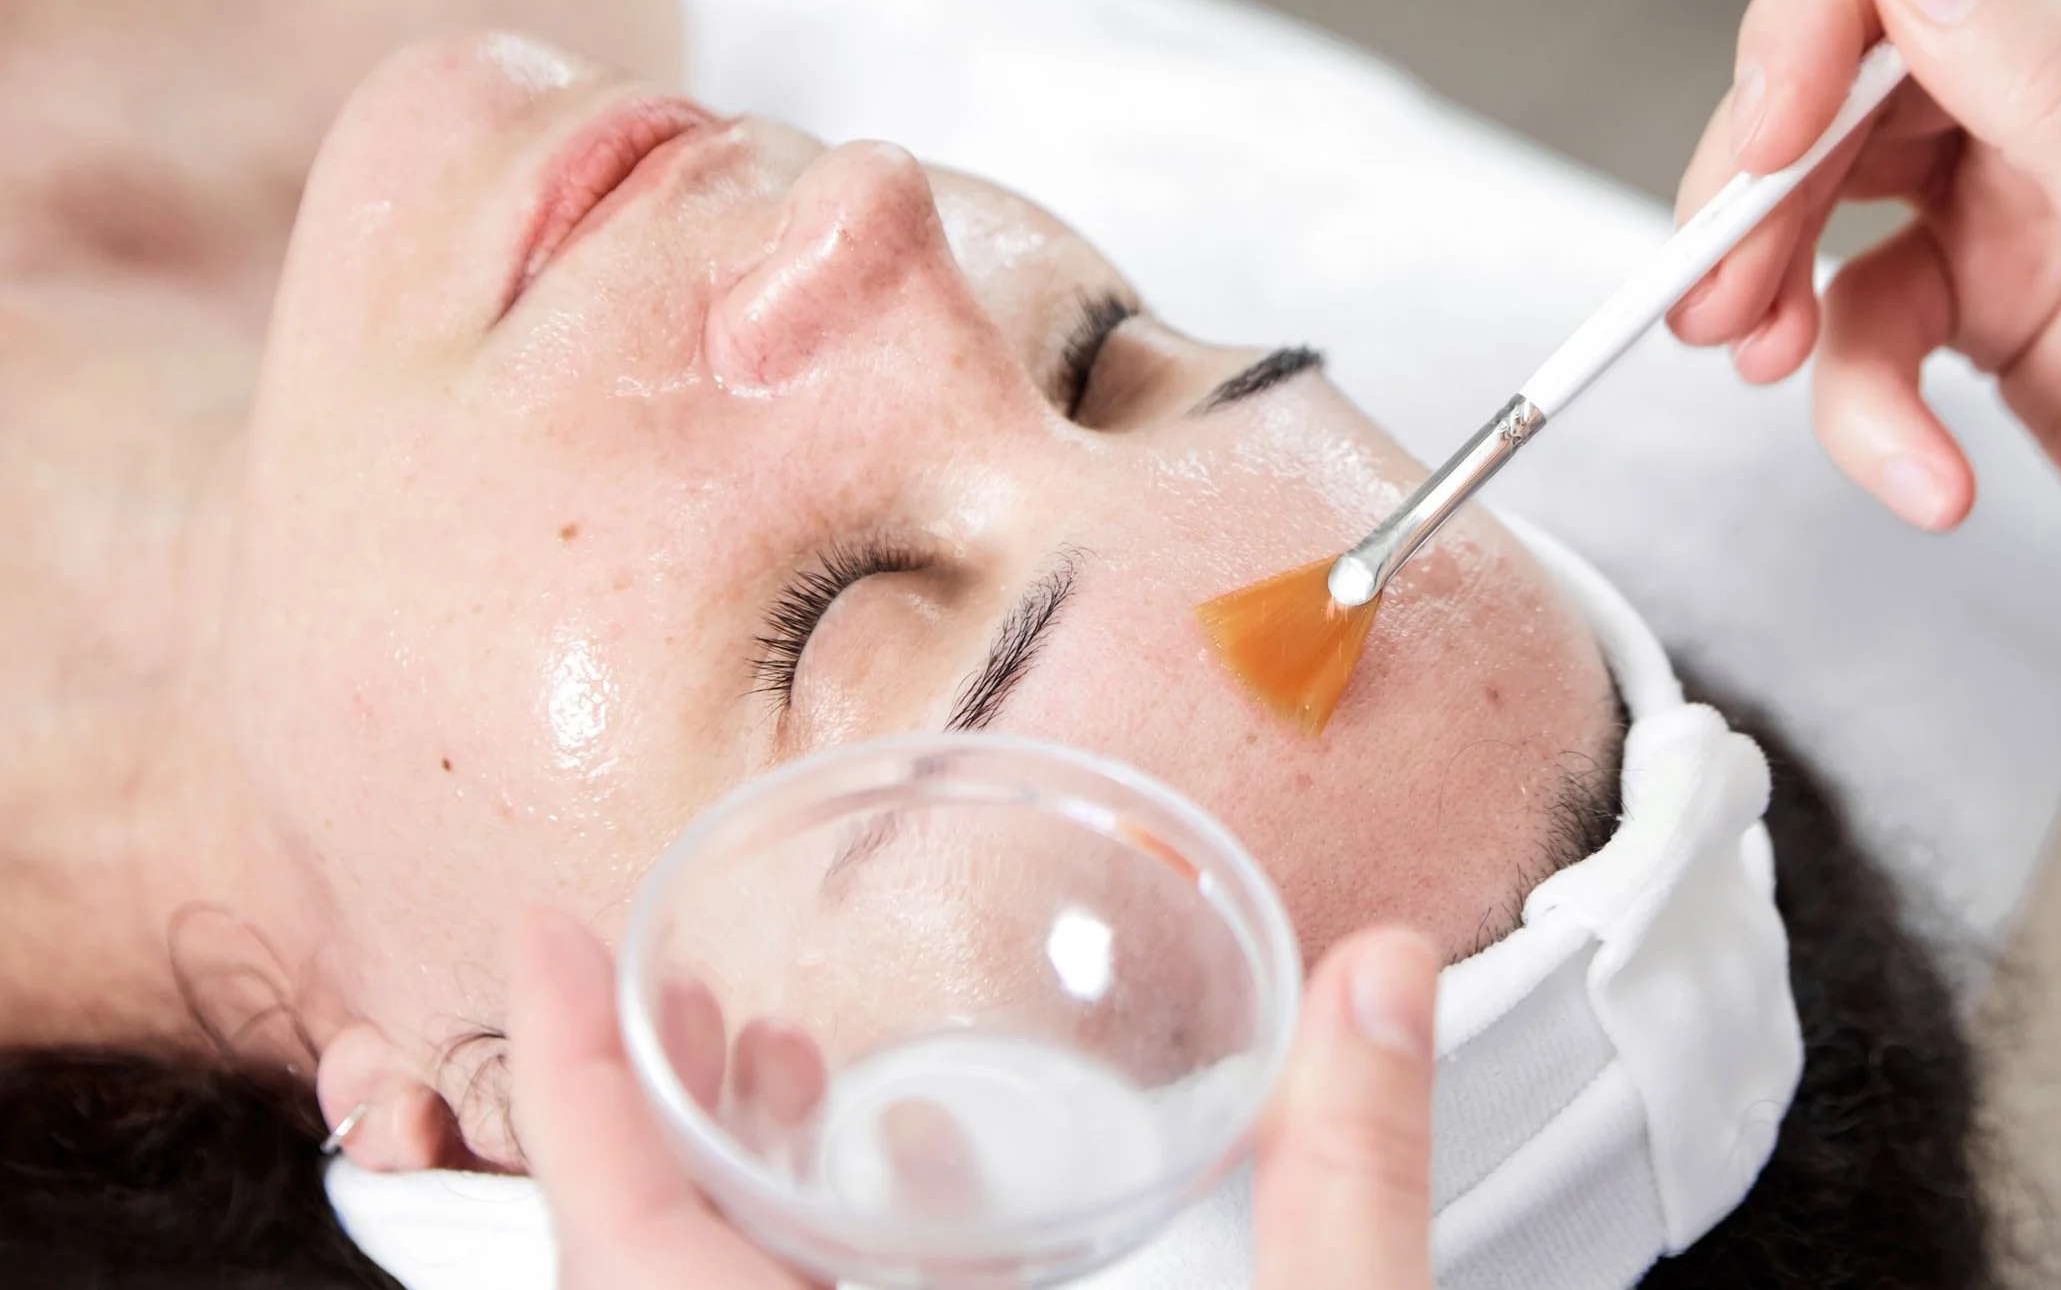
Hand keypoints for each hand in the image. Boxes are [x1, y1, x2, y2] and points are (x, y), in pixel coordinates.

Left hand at [506, 906, 1439, 1289]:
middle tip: (651, 972)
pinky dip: (814, 1249)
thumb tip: (1382, 984)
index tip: (541, 939)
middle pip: (645, 1266)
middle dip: (639, 1107)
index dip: (567, 1083)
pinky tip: (912, 1180)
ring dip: (722, 1180)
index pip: (632, 1240)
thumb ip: (1352, 1188)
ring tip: (770, 1056)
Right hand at [1668, 0, 2060, 743]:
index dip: (1822, 16)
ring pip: (1830, 204)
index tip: (1769, 128)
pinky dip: (1862, 408)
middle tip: (1711, 275)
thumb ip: (2060, 92)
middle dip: (1761, 180)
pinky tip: (1920, 471)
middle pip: (1847, 79)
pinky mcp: (1987, 306)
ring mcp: (2020, 203)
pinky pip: (1866, 331)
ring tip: (1751, 355)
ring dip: (1774, 286)